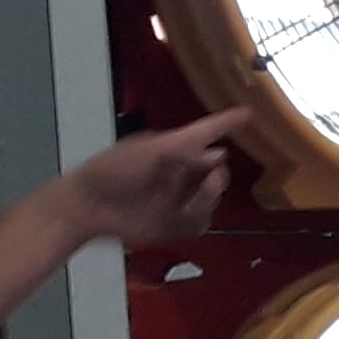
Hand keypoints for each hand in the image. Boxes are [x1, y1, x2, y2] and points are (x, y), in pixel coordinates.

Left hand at [64, 106, 251, 243]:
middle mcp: (180, 175)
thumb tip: (219, 152)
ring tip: (193, 200)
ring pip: (211, 203)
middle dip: (217, 178)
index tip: (248, 112)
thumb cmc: (113, 170)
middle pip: (217, 175)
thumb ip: (186, 150)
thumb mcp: (150, 151)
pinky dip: (196, 220)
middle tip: (212, 177)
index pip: (206, 134)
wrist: (89, 206)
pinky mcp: (173, 226)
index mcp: (174, 151)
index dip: (226, 124)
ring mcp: (178, 201)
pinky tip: (183, 217)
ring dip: (206, 200)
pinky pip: (199, 224)